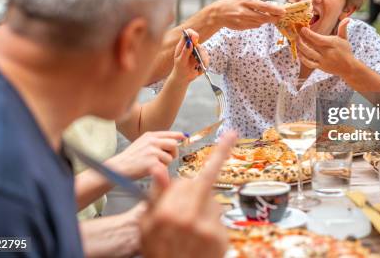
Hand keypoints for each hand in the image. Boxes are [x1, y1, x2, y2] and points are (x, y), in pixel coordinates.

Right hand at [107, 131, 184, 179]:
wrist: (118, 168)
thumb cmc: (131, 158)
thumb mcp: (142, 143)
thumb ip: (156, 141)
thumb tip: (175, 141)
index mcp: (149, 135)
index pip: (169, 134)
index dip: (178, 136)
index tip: (184, 137)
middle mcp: (152, 141)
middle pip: (173, 144)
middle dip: (173, 153)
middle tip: (166, 159)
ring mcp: (152, 151)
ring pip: (169, 158)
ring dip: (164, 164)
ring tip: (152, 165)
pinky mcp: (152, 162)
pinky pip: (165, 168)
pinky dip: (161, 172)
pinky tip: (150, 171)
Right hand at [140, 132, 237, 257]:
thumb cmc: (158, 249)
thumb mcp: (147, 224)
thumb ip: (156, 194)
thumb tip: (158, 167)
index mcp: (168, 211)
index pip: (192, 177)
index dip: (218, 153)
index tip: (232, 134)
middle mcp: (189, 218)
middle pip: (201, 186)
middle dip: (193, 190)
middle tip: (184, 206)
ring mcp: (207, 229)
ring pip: (212, 201)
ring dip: (202, 208)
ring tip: (190, 228)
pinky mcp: (220, 238)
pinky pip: (218, 218)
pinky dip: (210, 223)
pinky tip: (199, 236)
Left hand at [171, 28, 208, 81]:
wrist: (183, 78)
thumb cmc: (180, 68)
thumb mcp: (181, 61)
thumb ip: (185, 52)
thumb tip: (189, 42)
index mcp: (183, 45)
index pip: (188, 33)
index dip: (192, 34)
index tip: (196, 39)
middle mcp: (190, 46)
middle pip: (198, 43)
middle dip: (199, 51)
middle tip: (196, 60)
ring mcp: (196, 52)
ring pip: (204, 51)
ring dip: (202, 59)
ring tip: (197, 66)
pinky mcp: (202, 57)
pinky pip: (207, 58)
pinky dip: (204, 63)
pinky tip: (199, 67)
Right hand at [210, 0, 285, 29]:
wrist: (218, 13)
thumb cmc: (232, 3)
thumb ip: (256, 4)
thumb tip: (270, 9)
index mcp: (246, 2)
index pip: (264, 6)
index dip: (275, 10)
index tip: (283, 11)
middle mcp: (244, 12)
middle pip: (264, 17)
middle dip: (274, 18)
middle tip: (280, 17)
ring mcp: (243, 21)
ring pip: (260, 23)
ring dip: (266, 20)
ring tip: (268, 17)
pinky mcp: (242, 27)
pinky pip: (254, 26)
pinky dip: (257, 23)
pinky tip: (254, 19)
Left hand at [297, 18, 354, 75]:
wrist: (348, 68)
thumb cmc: (346, 51)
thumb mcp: (345, 39)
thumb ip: (343, 28)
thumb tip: (347, 18)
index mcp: (332, 43)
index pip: (318, 38)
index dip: (309, 34)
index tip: (303, 29)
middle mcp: (327, 52)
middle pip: (311, 45)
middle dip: (302, 38)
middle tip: (296, 33)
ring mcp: (323, 60)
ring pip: (308, 54)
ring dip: (300, 47)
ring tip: (296, 41)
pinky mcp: (320, 67)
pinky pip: (309, 63)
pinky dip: (303, 58)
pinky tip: (299, 53)